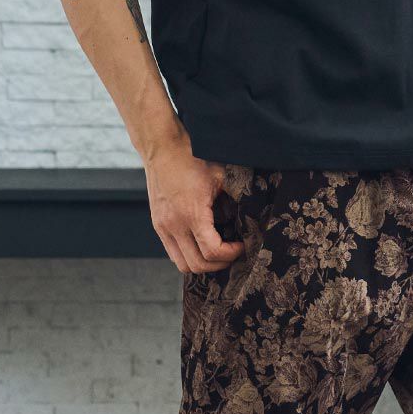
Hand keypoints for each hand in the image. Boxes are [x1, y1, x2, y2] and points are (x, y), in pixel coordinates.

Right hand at [144, 131, 248, 274]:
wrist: (163, 149)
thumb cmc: (193, 159)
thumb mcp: (222, 176)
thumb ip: (237, 196)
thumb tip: (254, 212)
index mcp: (192, 213)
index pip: (212, 252)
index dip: (231, 254)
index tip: (241, 245)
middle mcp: (174, 225)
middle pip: (197, 265)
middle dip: (220, 264)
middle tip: (233, 253)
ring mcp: (163, 227)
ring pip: (183, 264)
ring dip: (202, 264)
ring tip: (218, 253)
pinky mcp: (158, 225)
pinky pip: (173, 253)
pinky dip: (188, 256)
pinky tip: (201, 245)